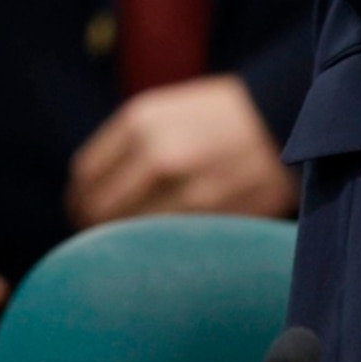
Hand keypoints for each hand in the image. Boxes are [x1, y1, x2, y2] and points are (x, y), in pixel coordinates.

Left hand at [67, 74, 297, 227]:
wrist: (281, 119)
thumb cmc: (215, 118)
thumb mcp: (162, 112)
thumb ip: (124, 146)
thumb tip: (87, 191)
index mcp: (138, 122)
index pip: (84, 177)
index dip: (79, 200)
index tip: (82, 212)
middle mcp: (156, 154)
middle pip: (100, 209)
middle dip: (94, 227)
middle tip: (100, 238)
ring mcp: (186, 188)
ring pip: (130, 232)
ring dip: (123, 244)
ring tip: (128, 248)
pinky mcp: (213, 215)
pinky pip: (166, 242)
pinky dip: (157, 249)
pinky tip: (160, 248)